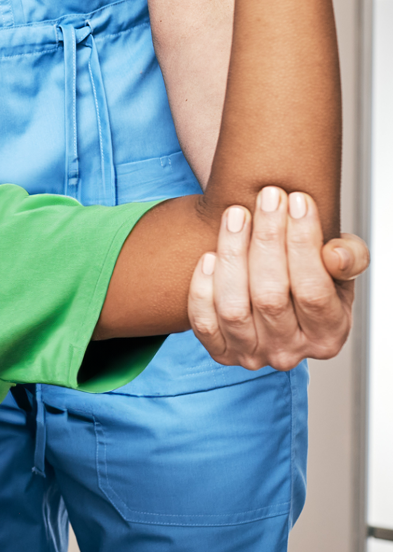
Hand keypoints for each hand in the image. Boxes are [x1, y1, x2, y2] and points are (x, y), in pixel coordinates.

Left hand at [188, 187, 367, 370]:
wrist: (276, 295)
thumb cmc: (309, 278)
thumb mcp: (341, 270)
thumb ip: (349, 259)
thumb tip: (335, 254)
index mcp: (328, 334)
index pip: (313, 289)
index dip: (303, 242)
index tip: (297, 200)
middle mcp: (289, 351)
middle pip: (270, 295)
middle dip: (267, 239)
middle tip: (266, 197)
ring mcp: (251, 354)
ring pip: (234, 306)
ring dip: (232, 254)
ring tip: (236, 214)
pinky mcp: (220, 351)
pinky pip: (204, 322)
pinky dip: (202, 289)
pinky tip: (209, 256)